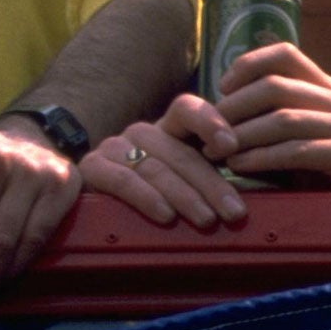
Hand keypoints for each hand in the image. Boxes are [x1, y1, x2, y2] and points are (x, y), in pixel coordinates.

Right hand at [81, 95, 247, 228]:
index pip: (187, 109)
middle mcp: (141, 133)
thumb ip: (208, 182)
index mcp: (167, 130)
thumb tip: (242, 204)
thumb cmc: (152, 199)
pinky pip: (123, 181)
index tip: (231, 146)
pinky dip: (147, 198)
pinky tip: (166, 217)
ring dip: (185, 195)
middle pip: (179, 151)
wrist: (88, 200)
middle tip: (234, 212)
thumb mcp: (183, 186)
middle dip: (211, 183)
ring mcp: (114, 148)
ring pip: (155, 167)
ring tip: (207, 220)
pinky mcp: (93, 168)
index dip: (209, 121)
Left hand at [214, 42, 330, 192]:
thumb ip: (283, 121)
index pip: (285, 54)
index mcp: (328, 89)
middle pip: (275, 86)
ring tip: (216, 151)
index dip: (248, 63)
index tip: (222, 86)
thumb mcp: (313, 137)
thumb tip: (225, 113)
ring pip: (283, 118)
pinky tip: (241, 167)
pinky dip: (263, 158)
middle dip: (234, 107)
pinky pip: (298, 150)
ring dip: (243, 135)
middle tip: (208, 129)